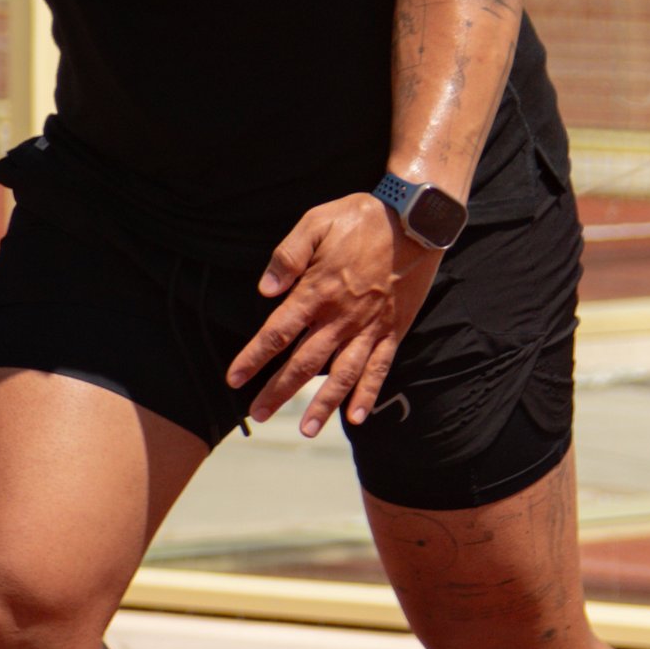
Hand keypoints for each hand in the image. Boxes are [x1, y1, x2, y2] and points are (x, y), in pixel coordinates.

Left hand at [227, 193, 442, 436]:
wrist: (415, 220)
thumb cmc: (360, 218)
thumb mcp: (316, 222)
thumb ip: (288, 255)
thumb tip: (265, 290)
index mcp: (318, 290)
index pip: (278, 332)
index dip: (254, 357)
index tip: (234, 379)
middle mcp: (341, 316)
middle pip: (304, 363)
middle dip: (278, 391)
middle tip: (257, 414)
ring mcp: (369, 327)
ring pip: (342, 374)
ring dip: (323, 404)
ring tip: (306, 430)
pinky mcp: (392, 330)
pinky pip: (379, 368)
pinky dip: (368, 394)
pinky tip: (356, 417)